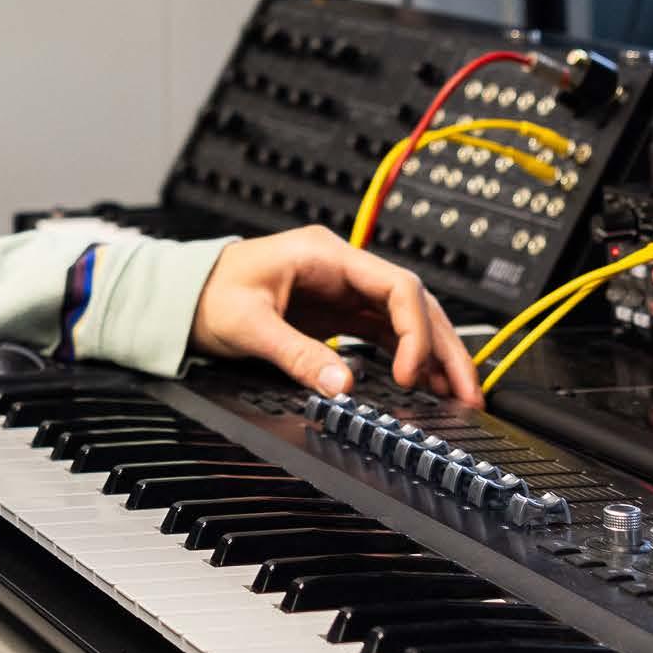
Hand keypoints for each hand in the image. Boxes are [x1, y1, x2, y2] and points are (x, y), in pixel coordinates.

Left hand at [190, 227, 478, 404]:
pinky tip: (425, 385)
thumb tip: (340, 386)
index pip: (396, 285)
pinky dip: (409, 358)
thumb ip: (296, 354)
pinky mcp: (339, 313)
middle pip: (414, 303)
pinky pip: (386, 333)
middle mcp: (343, 270)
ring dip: (435, 355)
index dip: (415, 331)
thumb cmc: (209, 295)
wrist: (184, 296)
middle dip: (444, 346)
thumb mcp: (248, 326)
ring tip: (460, 395)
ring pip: (407, 319)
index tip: (410, 374)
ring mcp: (344, 290)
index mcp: (326, 256)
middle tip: (468, 391)